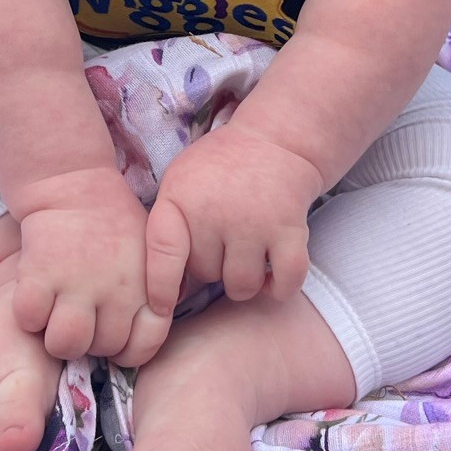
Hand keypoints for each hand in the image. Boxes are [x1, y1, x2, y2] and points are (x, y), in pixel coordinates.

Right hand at [11, 167, 169, 363]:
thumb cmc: (115, 224)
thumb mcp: (152, 255)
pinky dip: (28, 315)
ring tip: (55, 317)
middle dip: (88, 341)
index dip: (127, 351)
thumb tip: (149, 335)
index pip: (144, 346)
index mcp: (146, 288)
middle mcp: (116, 291)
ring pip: (64, 345)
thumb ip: (156, 293)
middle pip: (101, 349)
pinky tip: (35, 298)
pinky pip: (29, 320)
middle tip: (80, 319)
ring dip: (56, 336)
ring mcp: (77, 283)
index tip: (113, 338)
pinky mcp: (40, 273)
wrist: (76, 184)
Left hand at [144, 123, 322, 320]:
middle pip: (205, 275)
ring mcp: (254, 222)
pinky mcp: (290, 229)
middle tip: (223, 239)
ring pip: (241, 287)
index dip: (159, 289)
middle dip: (213, 265)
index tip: (162, 310)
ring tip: (245, 255)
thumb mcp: (178, 184)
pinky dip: (279, 287)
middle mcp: (215, 212)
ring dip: (244, 280)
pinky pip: (284, 281)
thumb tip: (162, 298)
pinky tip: (273, 275)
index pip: (162, 254)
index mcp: (181, 199)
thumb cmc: (217, 171)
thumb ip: (166, 231)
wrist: (273, 140)